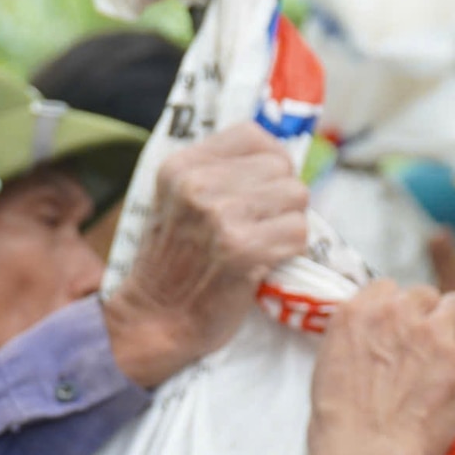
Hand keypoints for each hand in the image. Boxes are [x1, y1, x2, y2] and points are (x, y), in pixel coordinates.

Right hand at [105, 122, 309, 387]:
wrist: (155, 319)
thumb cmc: (173, 263)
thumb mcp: (176, 201)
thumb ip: (217, 173)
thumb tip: (280, 157)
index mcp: (181, 165)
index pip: (253, 135)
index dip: (270, 160)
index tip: (264, 187)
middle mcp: (198, 185)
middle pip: (282, 167)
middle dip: (282, 197)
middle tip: (263, 224)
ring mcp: (221, 216)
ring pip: (296, 197)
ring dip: (290, 224)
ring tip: (264, 242)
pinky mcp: (243, 250)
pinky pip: (298, 232)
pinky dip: (291, 250)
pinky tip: (266, 262)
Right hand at [310, 281, 454, 454]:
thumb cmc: (339, 425)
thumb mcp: (329, 365)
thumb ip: (356, 338)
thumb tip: (377, 338)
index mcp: (356, 312)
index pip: (389, 288)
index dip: (398, 312)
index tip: (399, 335)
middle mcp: (395, 312)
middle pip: (427, 295)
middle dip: (429, 318)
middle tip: (428, 350)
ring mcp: (431, 333)